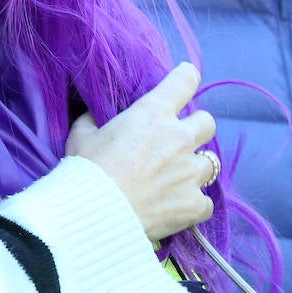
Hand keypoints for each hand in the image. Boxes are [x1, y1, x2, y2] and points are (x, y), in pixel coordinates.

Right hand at [66, 62, 216, 241]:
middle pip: (207, 122)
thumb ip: (93, 121)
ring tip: (176, 179)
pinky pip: (205, 202)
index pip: (184, 81)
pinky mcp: (194, 204)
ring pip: (210, 163)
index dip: (186, 77)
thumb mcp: (81, 136)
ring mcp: (190, 172)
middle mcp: (179, 138)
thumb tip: (94, 117)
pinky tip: (177, 207)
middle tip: (178, 140)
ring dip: (195, 168)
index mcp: (153, 113)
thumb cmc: (85, 170)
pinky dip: (194, 204)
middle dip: (196, 129)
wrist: (94, 214)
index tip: (185, 79)